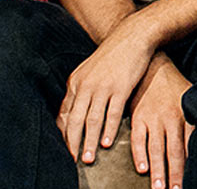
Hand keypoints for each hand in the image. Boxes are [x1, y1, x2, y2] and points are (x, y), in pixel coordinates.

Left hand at [57, 23, 156, 164]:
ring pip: (92, 120)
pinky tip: (107, 142)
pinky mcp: (120, 87)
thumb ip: (82, 90)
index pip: (65, 114)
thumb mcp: (90, 70)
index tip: (66, 148)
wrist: (132, 36)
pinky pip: (112, 113)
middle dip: (73, 143)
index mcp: (76, 82)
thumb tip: (75, 112)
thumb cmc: (113, 55)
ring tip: (89, 158)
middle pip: (75, 120)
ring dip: (89, 141)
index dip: (64, 134)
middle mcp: (85, 85)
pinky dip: (108, 129)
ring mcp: (103, 86)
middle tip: (73, 160)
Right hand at [128, 55, 192, 188]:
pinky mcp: (138, 117)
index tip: (192, 181)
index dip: (192, 164)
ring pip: (156, 148)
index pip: (192, 145)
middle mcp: (172, 118)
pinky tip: (141, 168)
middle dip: (175, 174)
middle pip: (174, 151)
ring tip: (158, 188)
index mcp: (188, 115)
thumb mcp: (193, 99)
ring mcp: (153, 118)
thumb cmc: (177, 87)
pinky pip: (138, 138)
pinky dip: (139, 154)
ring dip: (157, 170)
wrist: (154, 65)